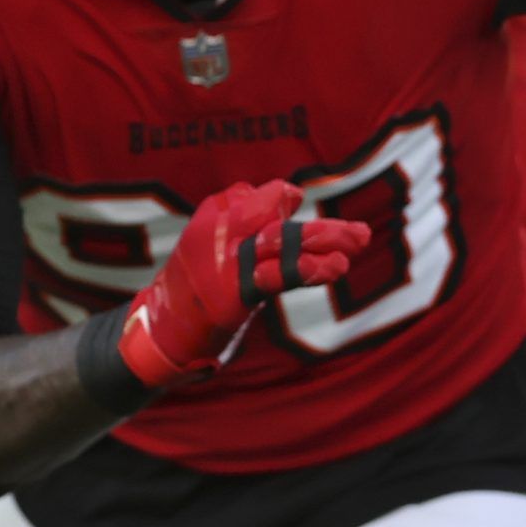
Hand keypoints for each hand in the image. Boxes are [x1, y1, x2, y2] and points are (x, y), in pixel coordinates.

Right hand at [117, 181, 370, 386]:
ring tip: (359, 243)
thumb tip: (292, 196)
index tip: (301, 216)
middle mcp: (222, 230)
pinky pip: (278, 274)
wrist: (163, 330)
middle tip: (361, 235)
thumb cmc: (196, 287)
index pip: (263, 198)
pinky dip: (309, 268)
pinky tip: (337, 267)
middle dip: (322, 227)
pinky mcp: (235, 289)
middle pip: (279, 214)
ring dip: (326, 240)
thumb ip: (251, 220)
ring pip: (284, 239)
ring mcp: (228, 259)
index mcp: (215, 214)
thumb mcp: (218, 246)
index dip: (285, 205)